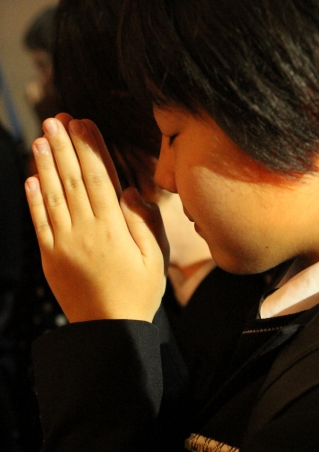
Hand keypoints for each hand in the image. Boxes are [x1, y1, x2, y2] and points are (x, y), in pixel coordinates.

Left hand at [25, 116, 167, 322]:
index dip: (90, 148)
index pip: (100, 178)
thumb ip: (144, 223)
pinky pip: (39, 223)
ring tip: (41, 139)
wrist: (108, 332)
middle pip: (73, 180)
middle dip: (64, 146)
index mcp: (113, 228)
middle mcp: (85, 230)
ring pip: (53, 196)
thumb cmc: (138, 294)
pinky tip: (30, 179)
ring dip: (45, 165)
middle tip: (56, 119)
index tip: (83, 124)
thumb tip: (128, 191)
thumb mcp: (155, 259)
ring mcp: (64, 243)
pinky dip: (33, 200)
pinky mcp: (50, 257)